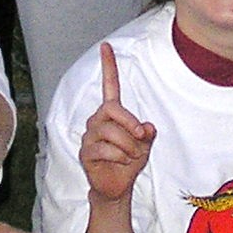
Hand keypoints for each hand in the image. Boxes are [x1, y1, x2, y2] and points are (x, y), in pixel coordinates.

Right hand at [79, 44, 156, 205]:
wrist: (118, 186)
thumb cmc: (130, 160)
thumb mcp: (145, 145)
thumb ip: (147, 133)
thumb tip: (146, 127)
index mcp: (111, 114)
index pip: (110, 86)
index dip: (108, 66)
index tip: (106, 46)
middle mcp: (97, 120)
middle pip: (111, 109)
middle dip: (129, 122)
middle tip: (141, 137)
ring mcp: (89, 136)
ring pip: (111, 132)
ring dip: (128, 146)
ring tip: (130, 156)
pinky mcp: (85, 153)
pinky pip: (105, 150)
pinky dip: (120, 157)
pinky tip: (121, 162)